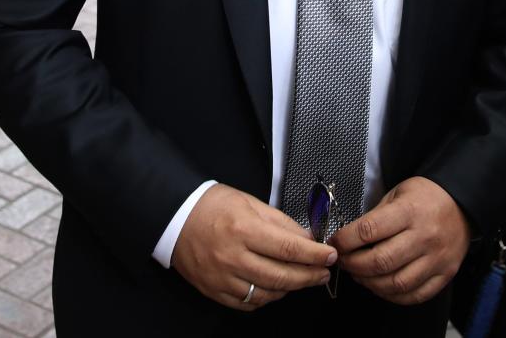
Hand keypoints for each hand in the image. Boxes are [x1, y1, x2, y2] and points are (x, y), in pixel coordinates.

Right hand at [171, 183, 335, 310]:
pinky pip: (247, 303)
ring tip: (302, 279)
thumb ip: (281, 222)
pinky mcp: (213, 290)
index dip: (314, 255)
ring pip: (266, 293)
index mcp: (244, 230)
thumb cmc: (213, 205)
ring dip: (290, 288)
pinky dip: (265, 298)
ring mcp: (222, 277)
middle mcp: (233, 257)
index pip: (289, 247)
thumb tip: (307, 237)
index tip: (330, 256)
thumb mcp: (251, 203)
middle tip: (323, 273)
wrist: (175, 217)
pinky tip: (275, 288)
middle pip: (281, 275)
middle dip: (308, 276)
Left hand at [332, 176, 470, 305]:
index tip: (336, 242)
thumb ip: (375, 216)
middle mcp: (424, 236)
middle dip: (353, 264)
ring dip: (370, 283)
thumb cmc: (426, 196)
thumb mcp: (398, 193)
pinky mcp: (444, 273)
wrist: (463, 203)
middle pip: (380, 261)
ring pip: (396, 283)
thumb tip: (348, 238)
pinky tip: (382, 286)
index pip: (368, 230)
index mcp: (409, 211)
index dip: (345, 240)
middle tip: (344, 261)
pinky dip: (393, 296)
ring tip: (360, 275)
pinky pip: (414, 295)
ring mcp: (436, 258)